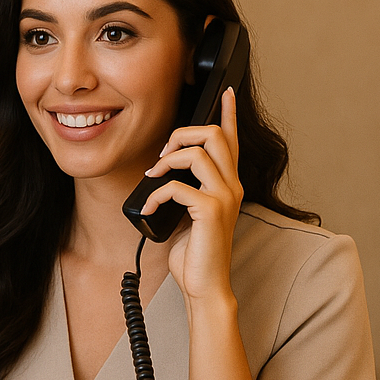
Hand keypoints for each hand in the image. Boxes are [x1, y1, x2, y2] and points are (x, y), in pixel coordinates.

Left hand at [139, 86, 243, 301]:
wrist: (204, 285)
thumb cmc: (195, 253)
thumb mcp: (188, 214)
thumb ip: (184, 190)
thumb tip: (159, 174)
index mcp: (227, 184)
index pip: (232, 141)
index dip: (229, 114)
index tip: (227, 93)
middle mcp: (231, 186)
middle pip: (215, 135)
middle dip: (183, 134)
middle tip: (163, 153)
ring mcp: (224, 197)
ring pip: (197, 153)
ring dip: (166, 160)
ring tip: (152, 177)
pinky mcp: (211, 211)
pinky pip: (177, 186)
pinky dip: (155, 193)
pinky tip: (147, 207)